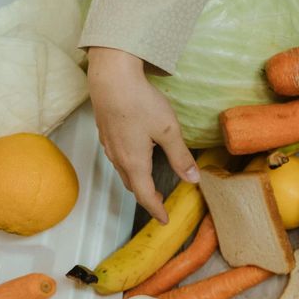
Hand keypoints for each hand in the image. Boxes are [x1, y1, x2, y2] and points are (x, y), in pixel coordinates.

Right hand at [88, 47, 197, 222]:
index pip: (145, 195)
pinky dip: (130, 167)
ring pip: (123, 172)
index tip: (165, 220)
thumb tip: (193, 180)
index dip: (155, 210)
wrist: (110, 79)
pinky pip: (118, 158)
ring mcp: (109, 145)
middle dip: (147, 197)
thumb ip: (180, 157)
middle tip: (160, 203)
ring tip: (150, 184)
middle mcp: (118, 157)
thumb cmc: (140, 103)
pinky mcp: (106, 133)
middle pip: (133, 185)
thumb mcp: (168, 131)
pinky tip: (137, 157)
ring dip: (137, 182)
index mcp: (134, 162)